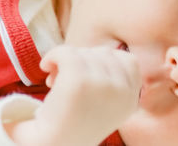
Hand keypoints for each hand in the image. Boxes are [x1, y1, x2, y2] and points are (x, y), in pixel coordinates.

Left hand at [11, 46, 140, 145]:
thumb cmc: (75, 126)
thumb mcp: (110, 106)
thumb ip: (117, 81)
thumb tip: (107, 51)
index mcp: (131, 100)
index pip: (129, 61)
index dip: (106, 61)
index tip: (88, 73)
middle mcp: (122, 92)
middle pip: (105, 53)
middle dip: (85, 59)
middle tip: (66, 77)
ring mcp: (103, 85)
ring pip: (85, 52)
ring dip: (67, 59)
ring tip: (55, 79)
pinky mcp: (80, 81)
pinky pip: (67, 52)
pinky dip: (54, 55)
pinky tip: (46, 67)